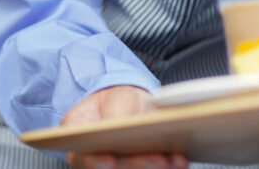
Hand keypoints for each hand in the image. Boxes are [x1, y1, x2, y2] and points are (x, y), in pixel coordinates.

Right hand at [62, 86, 187, 168]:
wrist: (133, 105)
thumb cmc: (119, 100)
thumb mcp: (117, 96)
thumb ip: (116, 111)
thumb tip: (120, 124)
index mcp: (79, 139)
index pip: (81, 156)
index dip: (95, 161)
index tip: (110, 160)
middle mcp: (96, 160)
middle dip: (136, 165)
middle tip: (157, 160)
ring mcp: (119, 168)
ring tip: (173, 160)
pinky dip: (168, 168)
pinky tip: (179, 160)